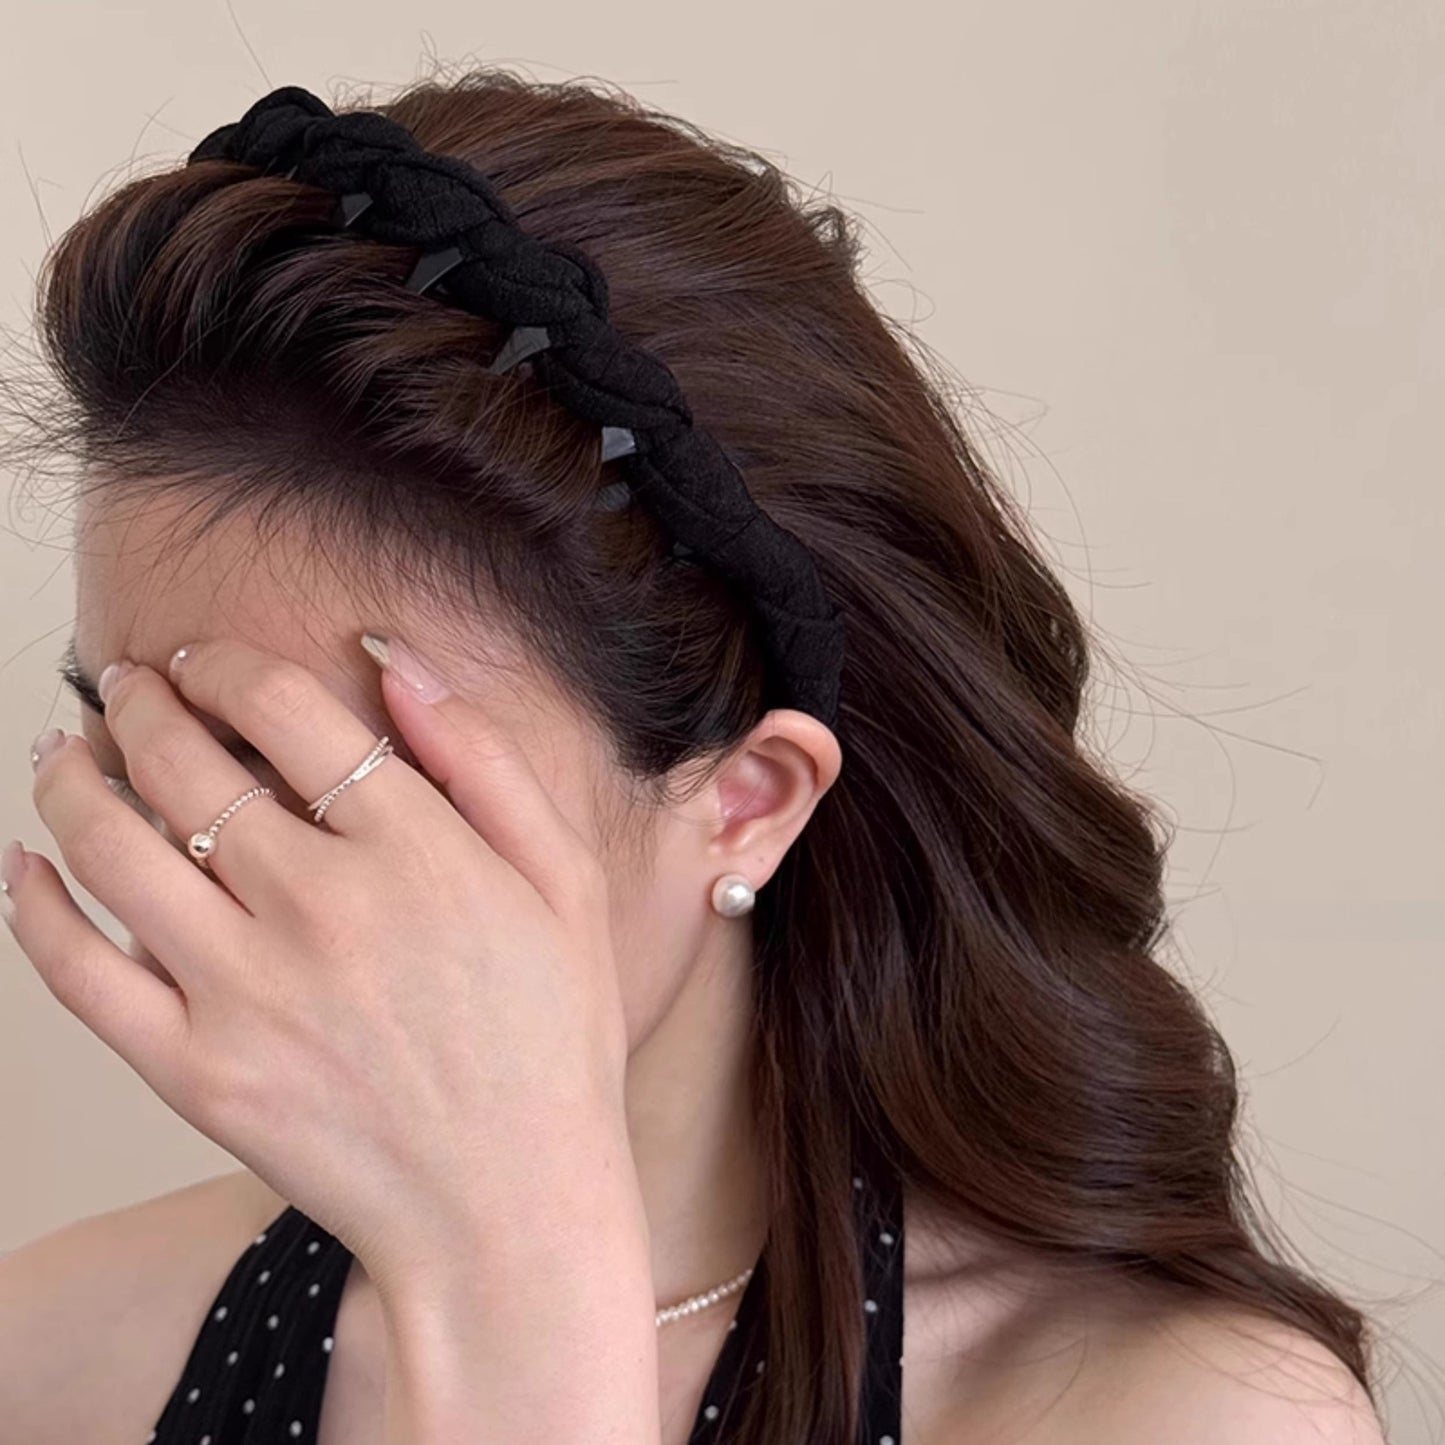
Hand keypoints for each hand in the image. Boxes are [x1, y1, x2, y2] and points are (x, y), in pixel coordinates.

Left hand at [5, 636, 638, 1293]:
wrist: (509, 1207)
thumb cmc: (550, 1040)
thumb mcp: (565, 883)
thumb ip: (485, 759)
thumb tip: (395, 660)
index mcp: (416, 850)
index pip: (281, 708)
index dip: (223, 665)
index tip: (205, 662)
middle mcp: (322, 907)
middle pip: (182, 762)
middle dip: (137, 702)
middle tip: (125, 686)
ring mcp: (247, 993)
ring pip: (111, 847)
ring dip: (70, 778)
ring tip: (66, 753)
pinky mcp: (194, 1073)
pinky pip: (77, 971)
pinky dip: (32, 905)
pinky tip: (26, 865)